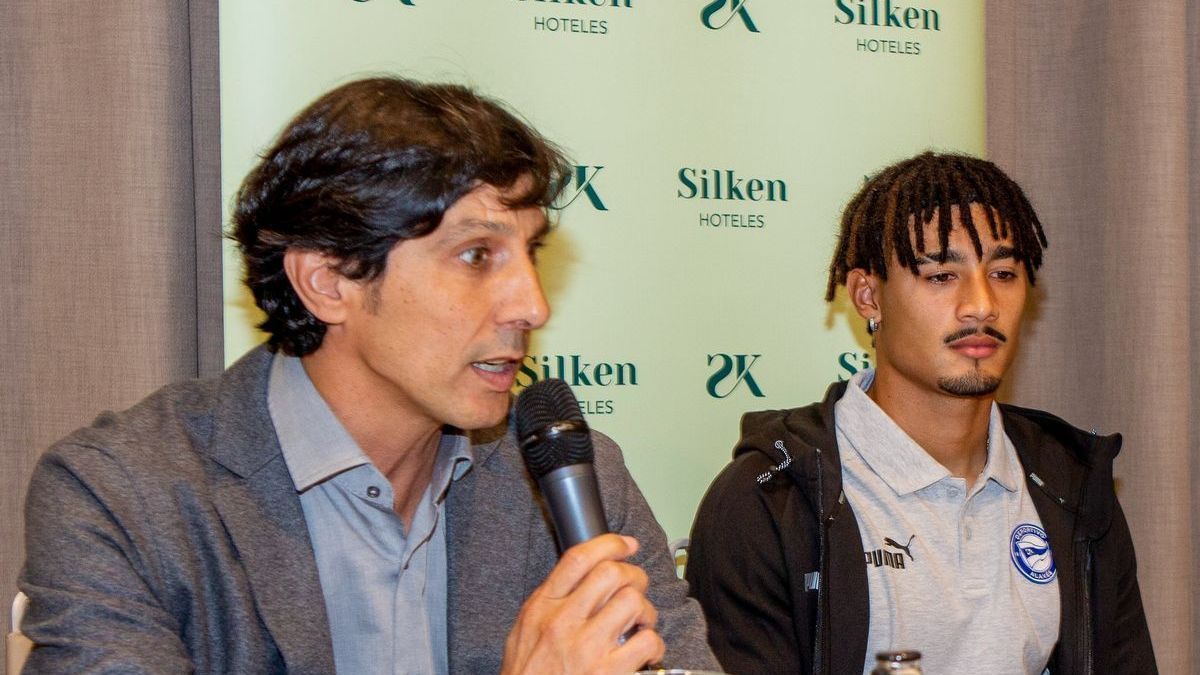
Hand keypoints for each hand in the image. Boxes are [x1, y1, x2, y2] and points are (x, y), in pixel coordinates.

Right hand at [501, 534, 665, 673]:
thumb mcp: (523, 631)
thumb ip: (550, 602)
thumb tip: (584, 574)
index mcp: (542, 608)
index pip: (579, 558)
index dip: (610, 543)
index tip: (626, 545)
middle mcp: (563, 623)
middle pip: (611, 573)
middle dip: (633, 576)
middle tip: (635, 590)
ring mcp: (587, 650)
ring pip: (633, 603)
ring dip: (646, 611)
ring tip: (640, 623)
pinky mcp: (609, 674)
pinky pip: (647, 642)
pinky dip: (654, 645)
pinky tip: (645, 653)